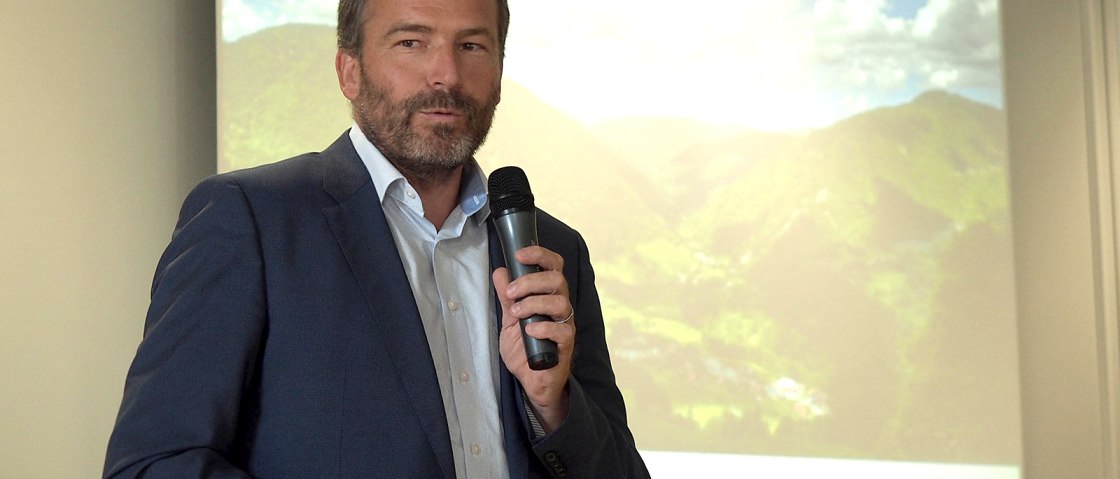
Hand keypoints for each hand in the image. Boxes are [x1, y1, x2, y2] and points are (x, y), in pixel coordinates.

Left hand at [492, 245, 574, 432]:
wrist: (531, 380)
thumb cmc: (524, 348)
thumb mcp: (509, 319)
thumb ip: (506, 297)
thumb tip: (500, 271)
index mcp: (547, 295)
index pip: (553, 266)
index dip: (540, 255)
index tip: (519, 255)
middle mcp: (559, 306)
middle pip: (557, 280)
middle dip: (531, 282)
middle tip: (511, 292)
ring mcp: (565, 325)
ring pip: (560, 302)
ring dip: (534, 303)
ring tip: (516, 313)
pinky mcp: (566, 345)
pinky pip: (562, 331)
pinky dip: (544, 328)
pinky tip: (529, 331)